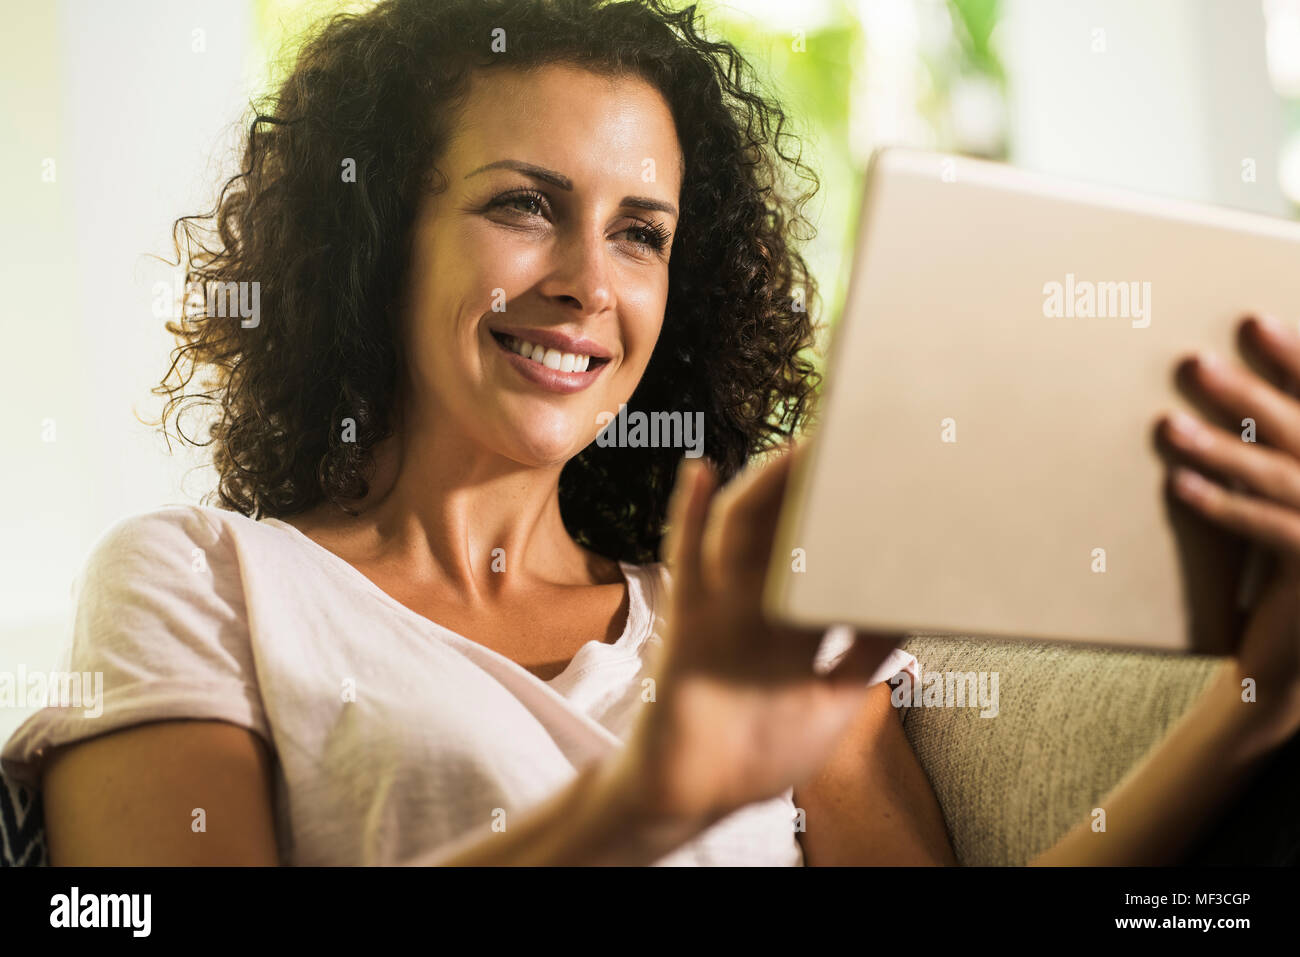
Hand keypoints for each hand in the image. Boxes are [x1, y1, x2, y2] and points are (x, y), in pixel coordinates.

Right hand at [617, 440, 901, 825]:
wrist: (695, 795)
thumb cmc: (763, 748)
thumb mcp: (836, 701)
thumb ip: (869, 655)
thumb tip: (916, 608)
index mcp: (800, 623)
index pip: (835, 558)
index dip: (861, 522)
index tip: (897, 482)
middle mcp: (763, 606)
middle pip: (793, 532)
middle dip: (819, 489)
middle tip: (853, 438)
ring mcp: (725, 609)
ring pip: (746, 533)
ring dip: (769, 486)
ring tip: (799, 445)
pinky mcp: (690, 625)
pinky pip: (689, 563)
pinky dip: (690, 515)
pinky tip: (701, 471)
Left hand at [1160, 314, 1299, 744]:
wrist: (1299, 663)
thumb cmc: (1291, 571)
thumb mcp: (1287, 505)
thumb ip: (1273, 454)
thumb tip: (1227, 390)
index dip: (1296, 358)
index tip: (1255, 319)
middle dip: (1248, 391)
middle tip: (1192, 363)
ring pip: (1281, 476)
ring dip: (1219, 447)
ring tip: (1166, 424)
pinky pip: (1269, 530)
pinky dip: (1223, 504)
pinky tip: (1181, 484)